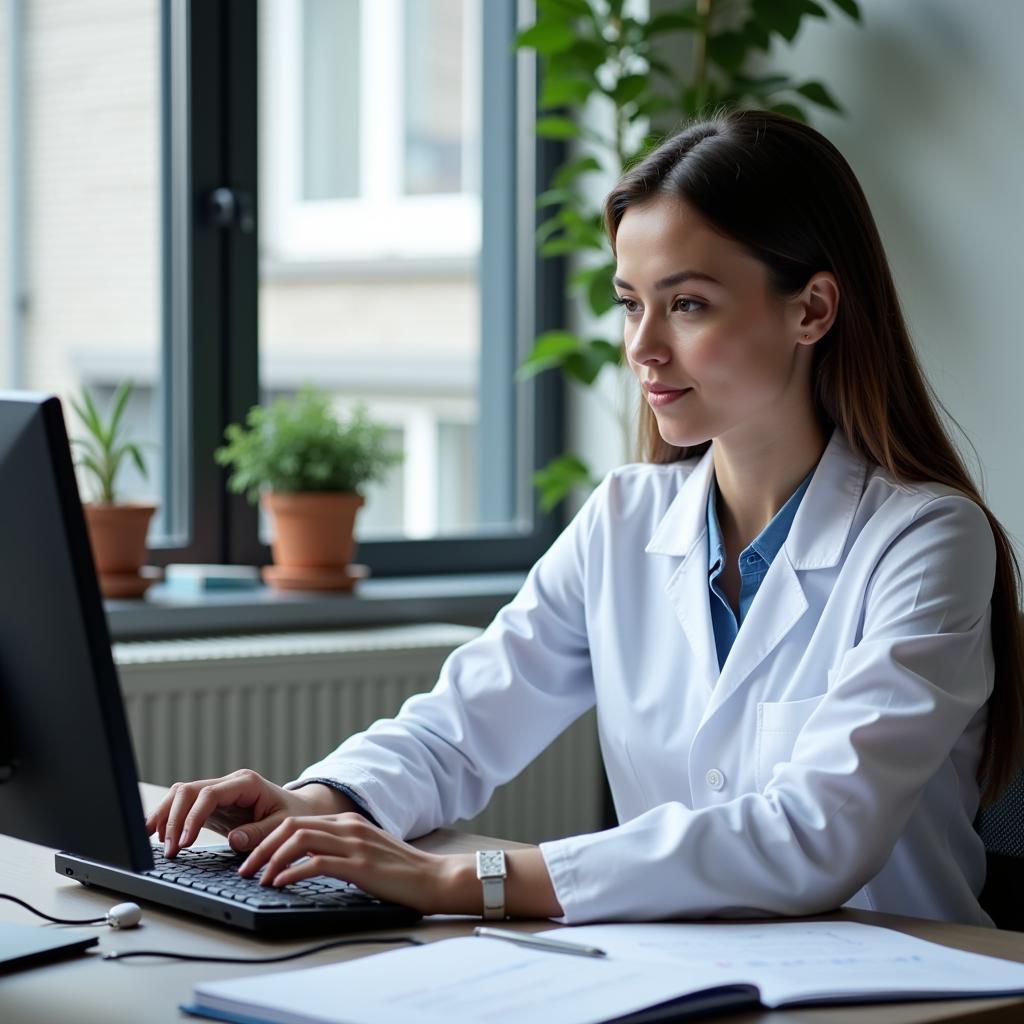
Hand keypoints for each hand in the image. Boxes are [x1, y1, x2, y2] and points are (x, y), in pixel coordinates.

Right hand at [145, 768, 358, 857]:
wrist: (301, 810)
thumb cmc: (294, 816)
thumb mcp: (284, 825)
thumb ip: (261, 832)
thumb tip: (236, 839)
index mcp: (246, 784)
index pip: (209, 794)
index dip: (192, 817)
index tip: (184, 842)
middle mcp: (229, 783)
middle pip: (188, 790)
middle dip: (174, 818)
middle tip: (169, 850)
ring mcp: (218, 792)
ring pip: (181, 794)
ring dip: (165, 816)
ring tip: (152, 841)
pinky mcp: (212, 805)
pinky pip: (184, 805)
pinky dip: (169, 818)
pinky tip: (158, 835)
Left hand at [237, 812, 461, 914]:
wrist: (434, 877)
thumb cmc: (401, 872)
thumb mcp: (366, 853)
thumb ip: (340, 851)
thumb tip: (305, 864)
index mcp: (348, 822)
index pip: (297, 821)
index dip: (268, 838)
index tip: (252, 858)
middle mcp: (348, 827)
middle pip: (291, 826)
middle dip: (262, 847)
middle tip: (244, 869)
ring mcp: (354, 844)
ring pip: (299, 840)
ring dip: (271, 860)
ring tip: (257, 878)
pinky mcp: (360, 864)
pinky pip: (317, 863)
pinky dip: (292, 873)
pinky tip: (280, 884)